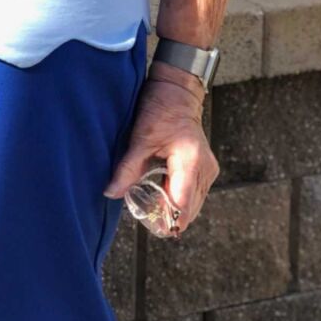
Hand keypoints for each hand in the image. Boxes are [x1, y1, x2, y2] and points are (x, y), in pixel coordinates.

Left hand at [103, 75, 218, 233]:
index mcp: (190, 162)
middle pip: (190, 208)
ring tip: (154, 209)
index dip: (169, 219)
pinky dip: (180, 197)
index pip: (182, 203)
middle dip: (171, 216)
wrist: (177, 93)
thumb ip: (127, 169)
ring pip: (194, 203)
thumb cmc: (160, 110)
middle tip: (149, 220)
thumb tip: (112, 193)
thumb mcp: (140, 139)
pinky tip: (164, 196)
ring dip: (176, 208)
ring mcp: (208, 169)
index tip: (154, 227)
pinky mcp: (206, 168)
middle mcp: (205, 169)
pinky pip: (195, 192)